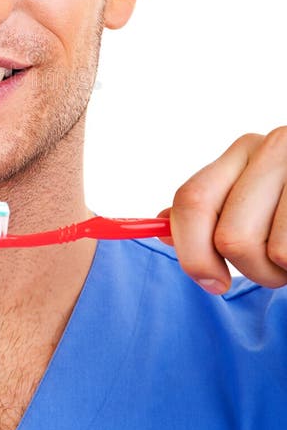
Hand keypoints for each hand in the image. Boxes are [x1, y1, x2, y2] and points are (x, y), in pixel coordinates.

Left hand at [156, 127, 286, 293]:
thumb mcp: (253, 198)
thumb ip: (211, 210)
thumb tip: (155, 226)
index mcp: (244, 150)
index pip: (191, 201)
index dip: (191, 252)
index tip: (212, 281)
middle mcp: (276, 148)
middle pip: (230, 238)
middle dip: (250, 271)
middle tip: (274, 269)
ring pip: (271, 253)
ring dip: (285, 272)